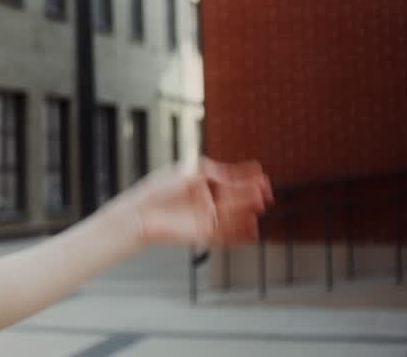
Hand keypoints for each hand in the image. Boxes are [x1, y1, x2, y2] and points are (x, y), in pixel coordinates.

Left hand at [113, 157, 273, 248]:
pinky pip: (225, 235)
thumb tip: (235, 175)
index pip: (229, 179)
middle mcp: (206, 201)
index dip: (245, 177)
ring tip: (261, 205)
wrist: (141, 213)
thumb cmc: (159, 189)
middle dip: (250, 193)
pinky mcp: (202, 234)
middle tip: (266, 190)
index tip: (260, 172)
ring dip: (247, 211)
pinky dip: (239, 233)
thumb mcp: (187, 172)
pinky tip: (252, 230)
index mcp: (202, 183)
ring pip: (233, 215)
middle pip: (234, 197)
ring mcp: (206, 217)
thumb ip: (212, 172)